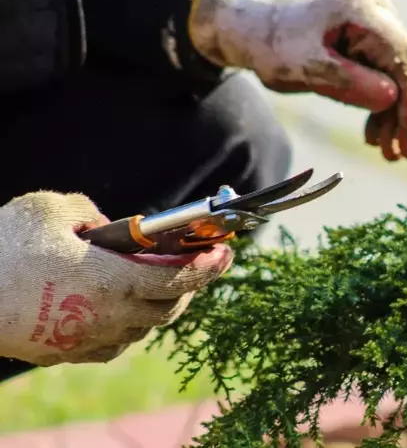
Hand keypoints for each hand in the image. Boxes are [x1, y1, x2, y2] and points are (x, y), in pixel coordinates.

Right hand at [0, 192, 231, 366]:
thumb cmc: (4, 247)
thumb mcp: (53, 209)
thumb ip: (93, 214)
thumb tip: (111, 228)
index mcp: (115, 282)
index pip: (181, 279)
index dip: (209, 266)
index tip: (227, 253)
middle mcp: (110, 318)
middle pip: (169, 308)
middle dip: (190, 285)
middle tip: (199, 264)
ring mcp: (88, 341)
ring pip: (143, 328)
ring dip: (160, 306)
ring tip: (163, 282)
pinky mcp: (65, 354)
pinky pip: (113, 343)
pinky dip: (129, 324)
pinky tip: (122, 307)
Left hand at [188, 0, 406, 160]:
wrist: (253, 26)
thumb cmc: (273, 44)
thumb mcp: (303, 68)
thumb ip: (346, 82)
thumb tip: (391, 99)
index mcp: (363, 11)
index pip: (402, 57)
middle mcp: (379, 11)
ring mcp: (378, 23)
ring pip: (400, 75)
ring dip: (397, 116)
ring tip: (391, 154)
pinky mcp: (371, 39)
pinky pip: (387, 74)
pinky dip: (383, 106)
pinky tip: (377, 135)